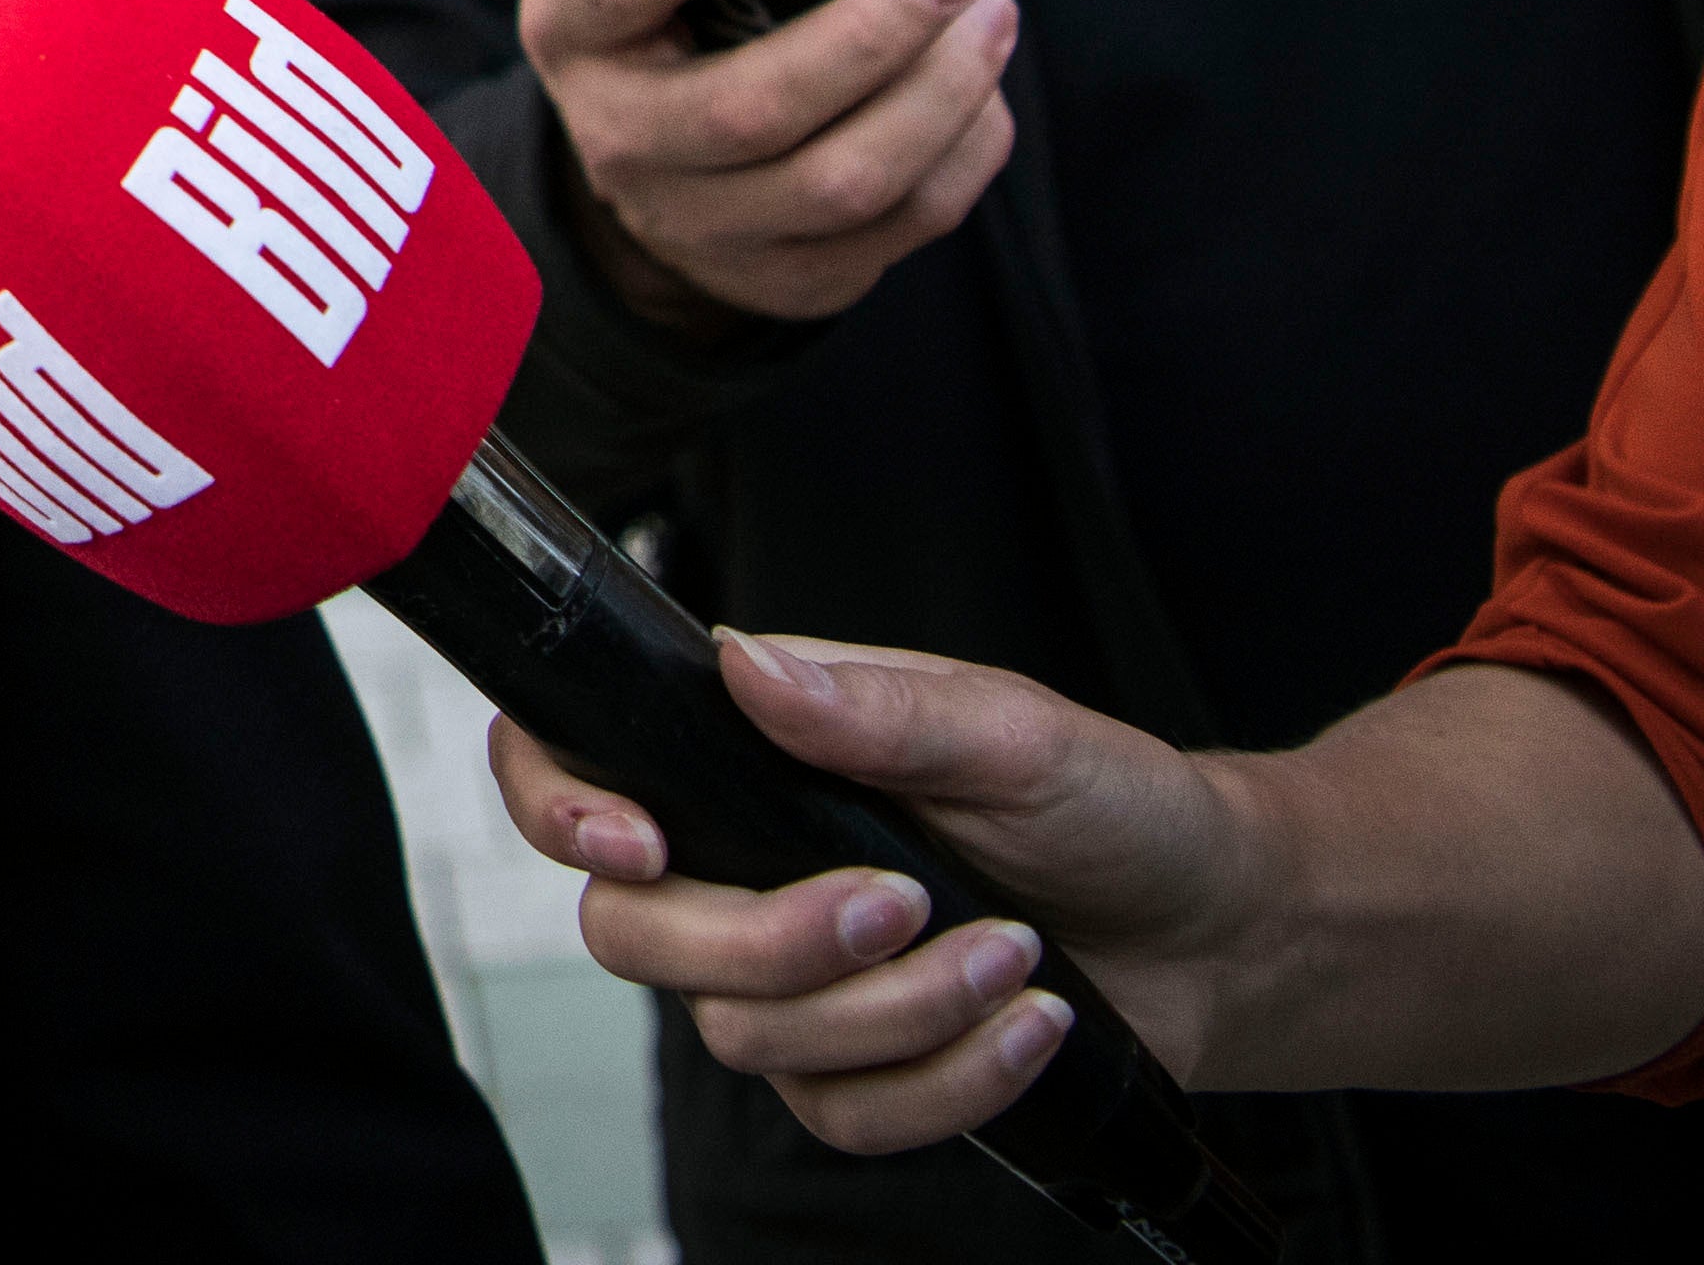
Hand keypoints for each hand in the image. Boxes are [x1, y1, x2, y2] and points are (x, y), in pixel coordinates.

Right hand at [490, 632, 1241, 1156]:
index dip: (558, 808)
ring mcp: (793, 978)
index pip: (570, 764)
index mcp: (749, 756)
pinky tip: (1028, 1029)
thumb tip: (745, 666)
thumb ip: (877, 710)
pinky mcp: (859, 1068)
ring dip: (893, 1014)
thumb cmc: (1118, 806)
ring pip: (741, 1037)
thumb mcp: (1013, 730)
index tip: (642, 842)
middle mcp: (742, 865)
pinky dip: (945, 1082)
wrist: (1223, 930)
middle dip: (770, 943)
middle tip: (906, 904)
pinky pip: (839, 1114)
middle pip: (636, 934)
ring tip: (1012, 959)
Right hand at [506, 0, 1014, 325]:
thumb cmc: (647, 31)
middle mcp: (628, 144)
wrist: (657, 184)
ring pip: (846, 179)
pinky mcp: (797, 276)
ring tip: (990, 13)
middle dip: (870, 34)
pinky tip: (981, 87)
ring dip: (941, 94)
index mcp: (575, 38)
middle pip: (754, 109)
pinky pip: (906, 223)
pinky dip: (963, 149)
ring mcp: (712, 226)